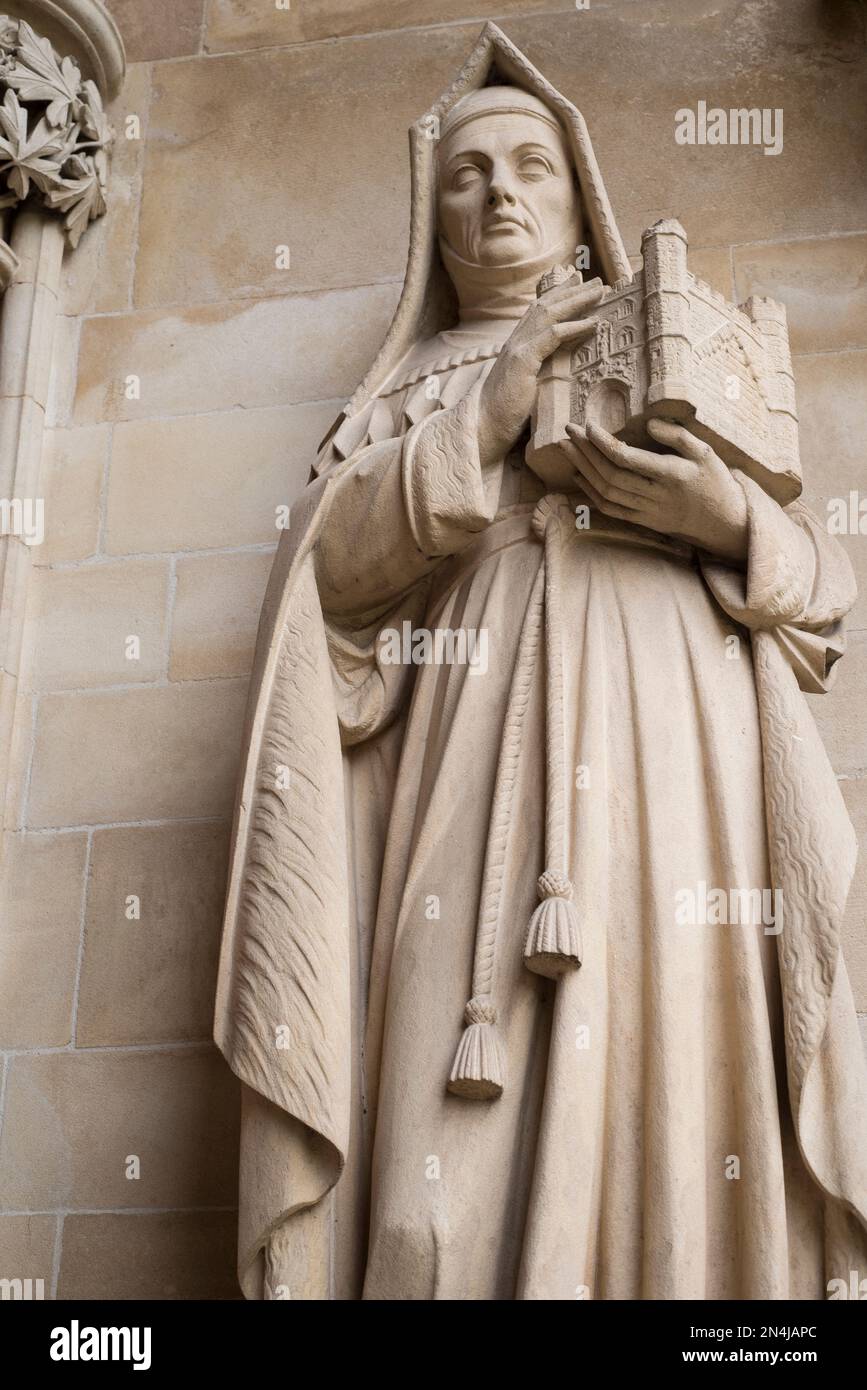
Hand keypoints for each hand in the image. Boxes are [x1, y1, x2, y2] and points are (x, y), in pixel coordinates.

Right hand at [477, 276, 604, 466]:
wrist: (485, 427)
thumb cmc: (507, 413)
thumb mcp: (529, 385)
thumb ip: (542, 369)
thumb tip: (564, 364)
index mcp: (517, 346)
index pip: (539, 311)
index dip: (559, 295)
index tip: (578, 283)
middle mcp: (516, 341)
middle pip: (547, 305)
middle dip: (573, 291)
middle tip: (597, 281)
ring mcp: (518, 348)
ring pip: (551, 314)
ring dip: (577, 301)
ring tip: (599, 292)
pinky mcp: (523, 360)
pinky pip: (553, 336)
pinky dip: (575, 327)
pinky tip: (593, 322)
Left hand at [561, 417, 748, 563]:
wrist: (723, 522)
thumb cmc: (714, 481)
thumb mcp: (705, 452)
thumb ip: (677, 435)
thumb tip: (648, 423)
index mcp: (672, 475)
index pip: (627, 459)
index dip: (603, 442)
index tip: (589, 425)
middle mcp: (657, 495)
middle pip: (610, 474)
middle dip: (585, 451)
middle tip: (569, 430)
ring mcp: (648, 512)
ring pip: (606, 492)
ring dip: (583, 469)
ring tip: (568, 448)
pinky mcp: (644, 522)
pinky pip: (611, 509)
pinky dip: (591, 493)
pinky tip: (580, 475)